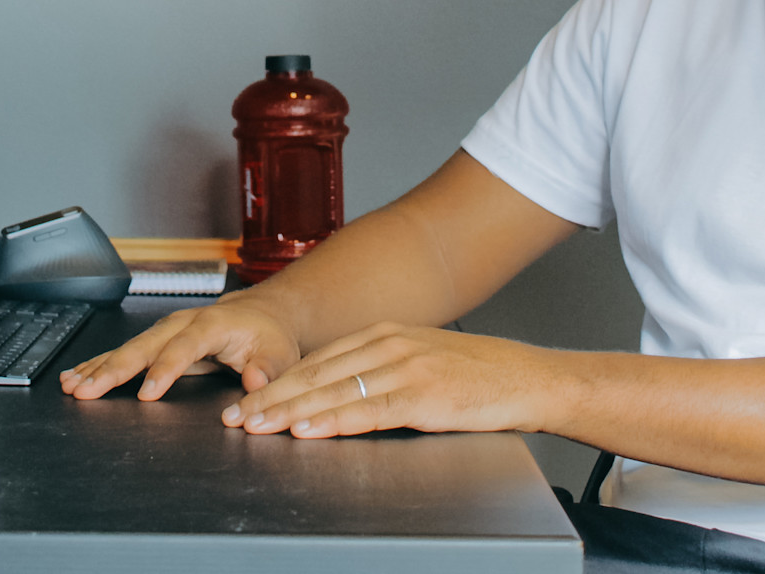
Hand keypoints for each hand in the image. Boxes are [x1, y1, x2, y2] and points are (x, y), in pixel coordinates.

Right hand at [60, 297, 300, 401]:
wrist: (261, 314)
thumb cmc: (268, 336)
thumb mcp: (280, 354)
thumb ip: (268, 369)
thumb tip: (255, 383)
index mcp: (212, 324)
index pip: (185, 347)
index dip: (165, 370)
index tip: (147, 393)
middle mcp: (183, 323)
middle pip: (144, 345)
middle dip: (114, 368)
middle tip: (89, 390)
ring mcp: (166, 331)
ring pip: (128, 348)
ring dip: (99, 367)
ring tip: (73, 386)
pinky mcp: (157, 342)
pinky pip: (124, 353)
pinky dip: (99, 365)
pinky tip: (77, 377)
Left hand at [222, 321, 559, 439]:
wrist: (527, 378)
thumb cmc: (478, 376)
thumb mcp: (421, 360)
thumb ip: (381, 370)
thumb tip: (338, 393)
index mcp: (386, 335)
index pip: (318, 360)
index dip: (280, 381)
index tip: (248, 399)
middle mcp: (390, 345)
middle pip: (317, 374)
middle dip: (272, 398)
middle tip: (237, 416)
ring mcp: (406, 369)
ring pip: (335, 392)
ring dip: (291, 412)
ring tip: (259, 425)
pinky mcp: (424, 396)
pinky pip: (369, 410)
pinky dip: (333, 421)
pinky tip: (309, 430)